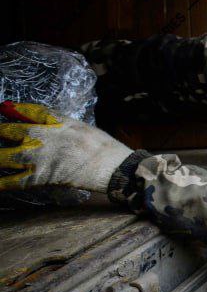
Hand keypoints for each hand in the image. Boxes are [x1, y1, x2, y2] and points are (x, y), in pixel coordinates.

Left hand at [0, 103, 133, 193]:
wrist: (111, 167)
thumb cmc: (101, 146)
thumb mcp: (80, 125)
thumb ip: (59, 122)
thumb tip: (43, 120)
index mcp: (54, 122)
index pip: (28, 111)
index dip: (13, 109)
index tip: (4, 108)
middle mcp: (41, 137)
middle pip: (9, 131)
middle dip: (2, 131)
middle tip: (1, 132)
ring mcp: (37, 158)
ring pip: (4, 156)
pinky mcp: (39, 177)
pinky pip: (14, 182)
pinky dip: (1, 183)